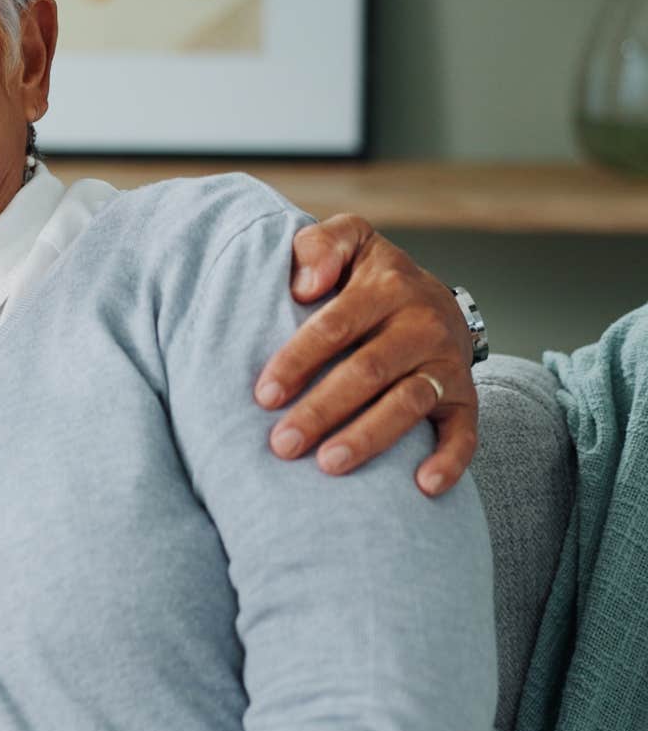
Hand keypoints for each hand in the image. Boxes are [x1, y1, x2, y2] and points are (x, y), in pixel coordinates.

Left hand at [254, 214, 477, 496]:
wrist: (432, 298)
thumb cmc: (366, 278)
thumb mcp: (347, 243)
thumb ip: (321, 246)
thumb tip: (304, 285)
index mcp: (386, 285)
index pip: (335, 326)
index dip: (298, 360)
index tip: (264, 395)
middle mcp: (422, 324)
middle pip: (368, 371)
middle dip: (322, 410)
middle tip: (282, 444)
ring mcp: (447, 363)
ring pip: (408, 403)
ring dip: (369, 438)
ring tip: (328, 466)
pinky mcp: (465, 398)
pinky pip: (465, 433)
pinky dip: (448, 461)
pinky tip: (421, 487)